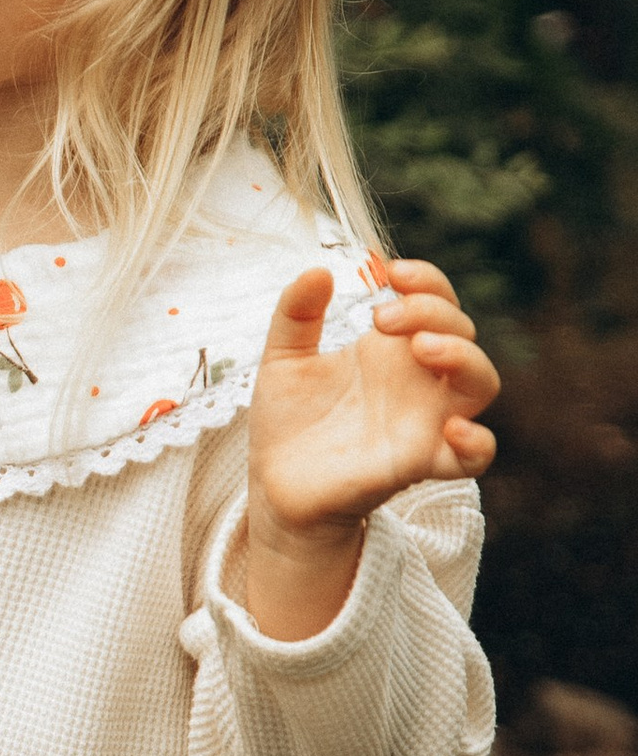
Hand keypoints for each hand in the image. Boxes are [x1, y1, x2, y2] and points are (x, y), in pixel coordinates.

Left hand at [242, 257, 498, 640]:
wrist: (274, 486)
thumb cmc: (288, 422)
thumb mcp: (282, 358)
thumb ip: (296, 313)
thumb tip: (318, 270)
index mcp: (391, 349)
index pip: (436, 302)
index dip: (427, 281)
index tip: (391, 272)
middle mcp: (417, 381)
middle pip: (462, 332)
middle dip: (433, 311)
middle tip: (382, 318)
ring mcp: (425, 420)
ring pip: (482, 383)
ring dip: (464, 356)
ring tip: (421, 347)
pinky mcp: (420, 463)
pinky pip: (475, 456)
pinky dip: (477, 441)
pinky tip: (451, 426)